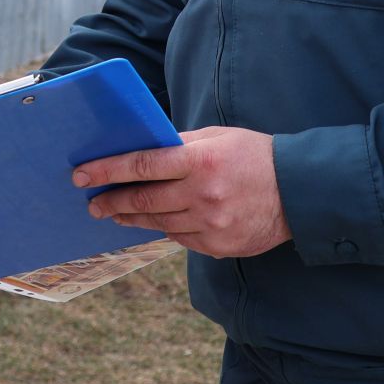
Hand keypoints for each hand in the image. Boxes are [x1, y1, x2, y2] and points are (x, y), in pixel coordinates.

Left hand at [74, 127, 291, 257]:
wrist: (300, 192)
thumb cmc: (255, 155)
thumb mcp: (218, 137)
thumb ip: (180, 145)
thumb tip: (143, 150)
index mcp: (200, 161)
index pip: (141, 165)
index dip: (107, 171)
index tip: (82, 175)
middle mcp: (202, 195)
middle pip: (143, 201)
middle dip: (111, 201)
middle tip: (91, 202)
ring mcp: (211, 225)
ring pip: (157, 224)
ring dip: (131, 219)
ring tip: (113, 214)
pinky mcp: (218, 246)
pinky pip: (180, 238)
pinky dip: (163, 229)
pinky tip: (152, 223)